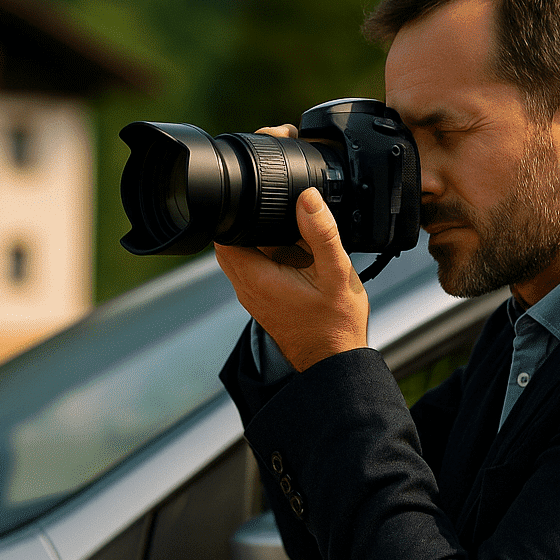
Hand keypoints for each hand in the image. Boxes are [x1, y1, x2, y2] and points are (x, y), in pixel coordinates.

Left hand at [214, 185, 370, 372]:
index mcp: (257, 279)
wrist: (335, 360)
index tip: (257, 202)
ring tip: (292, 237)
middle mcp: (248, 290)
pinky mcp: (264, 302)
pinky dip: (269, 257)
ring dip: (260, 241)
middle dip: (248, 225)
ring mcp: (254, 298)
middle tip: (279, 216)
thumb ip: (321, 233)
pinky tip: (296, 256)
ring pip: (243, 257)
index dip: (235, 215)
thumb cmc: (336, 325)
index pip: (224, 237)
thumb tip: (308, 199)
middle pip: (231, 245)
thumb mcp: (336, 272)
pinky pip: (256, 270)